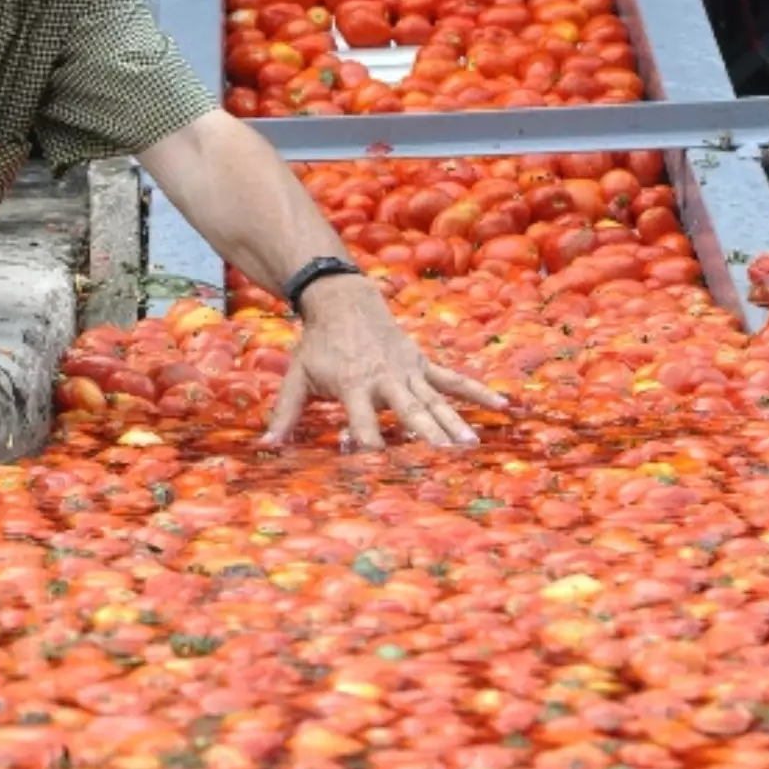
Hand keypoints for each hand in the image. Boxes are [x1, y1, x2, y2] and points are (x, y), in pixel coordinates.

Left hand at [263, 277, 507, 450]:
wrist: (342, 300)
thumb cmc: (317, 345)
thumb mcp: (296, 376)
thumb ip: (284, 414)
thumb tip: (266, 447)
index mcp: (353, 386)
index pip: (364, 423)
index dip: (369, 444)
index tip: (379, 468)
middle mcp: (385, 379)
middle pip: (408, 412)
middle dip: (425, 436)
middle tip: (443, 459)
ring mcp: (408, 370)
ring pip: (435, 400)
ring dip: (454, 422)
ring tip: (472, 446)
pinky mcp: (422, 363)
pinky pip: (453, 379)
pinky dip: (477, 391)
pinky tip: (502, 406)